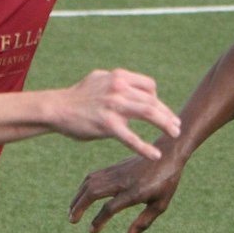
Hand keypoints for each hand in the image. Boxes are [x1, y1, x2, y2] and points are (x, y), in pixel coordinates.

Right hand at [53, 69, 181, 159]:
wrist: (57, 108)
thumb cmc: (77, 96)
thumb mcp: (99, 79)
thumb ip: (117, 82)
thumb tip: (132, 85)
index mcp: (119, 77)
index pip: (149, 86)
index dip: (157, 99)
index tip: (160, 111)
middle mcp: (119, 87)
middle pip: (153, 100)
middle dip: (167, 114)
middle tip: (176, 126)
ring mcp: (113, 105)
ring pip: (148, 113)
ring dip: (165, 124)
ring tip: (175, 135)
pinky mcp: (107, 124)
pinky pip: (131, 137)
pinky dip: (145, 147)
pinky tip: (154, 155)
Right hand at [70, 152, 185, 232]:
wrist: (167, 152)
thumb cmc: (167, 181)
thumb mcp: (160, 204)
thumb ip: (144, 221)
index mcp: (134, 192)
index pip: (110, 208)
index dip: (99, 220)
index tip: (92, 231)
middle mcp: (122, 181)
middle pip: (93, 193)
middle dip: (79, 207)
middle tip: (72, 221)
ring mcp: (116, 172)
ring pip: (90, 183)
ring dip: (78, 197)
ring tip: (72, 211)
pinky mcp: (114, 167)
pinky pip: (94, 176)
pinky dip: (84, 187)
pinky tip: (81, 197)